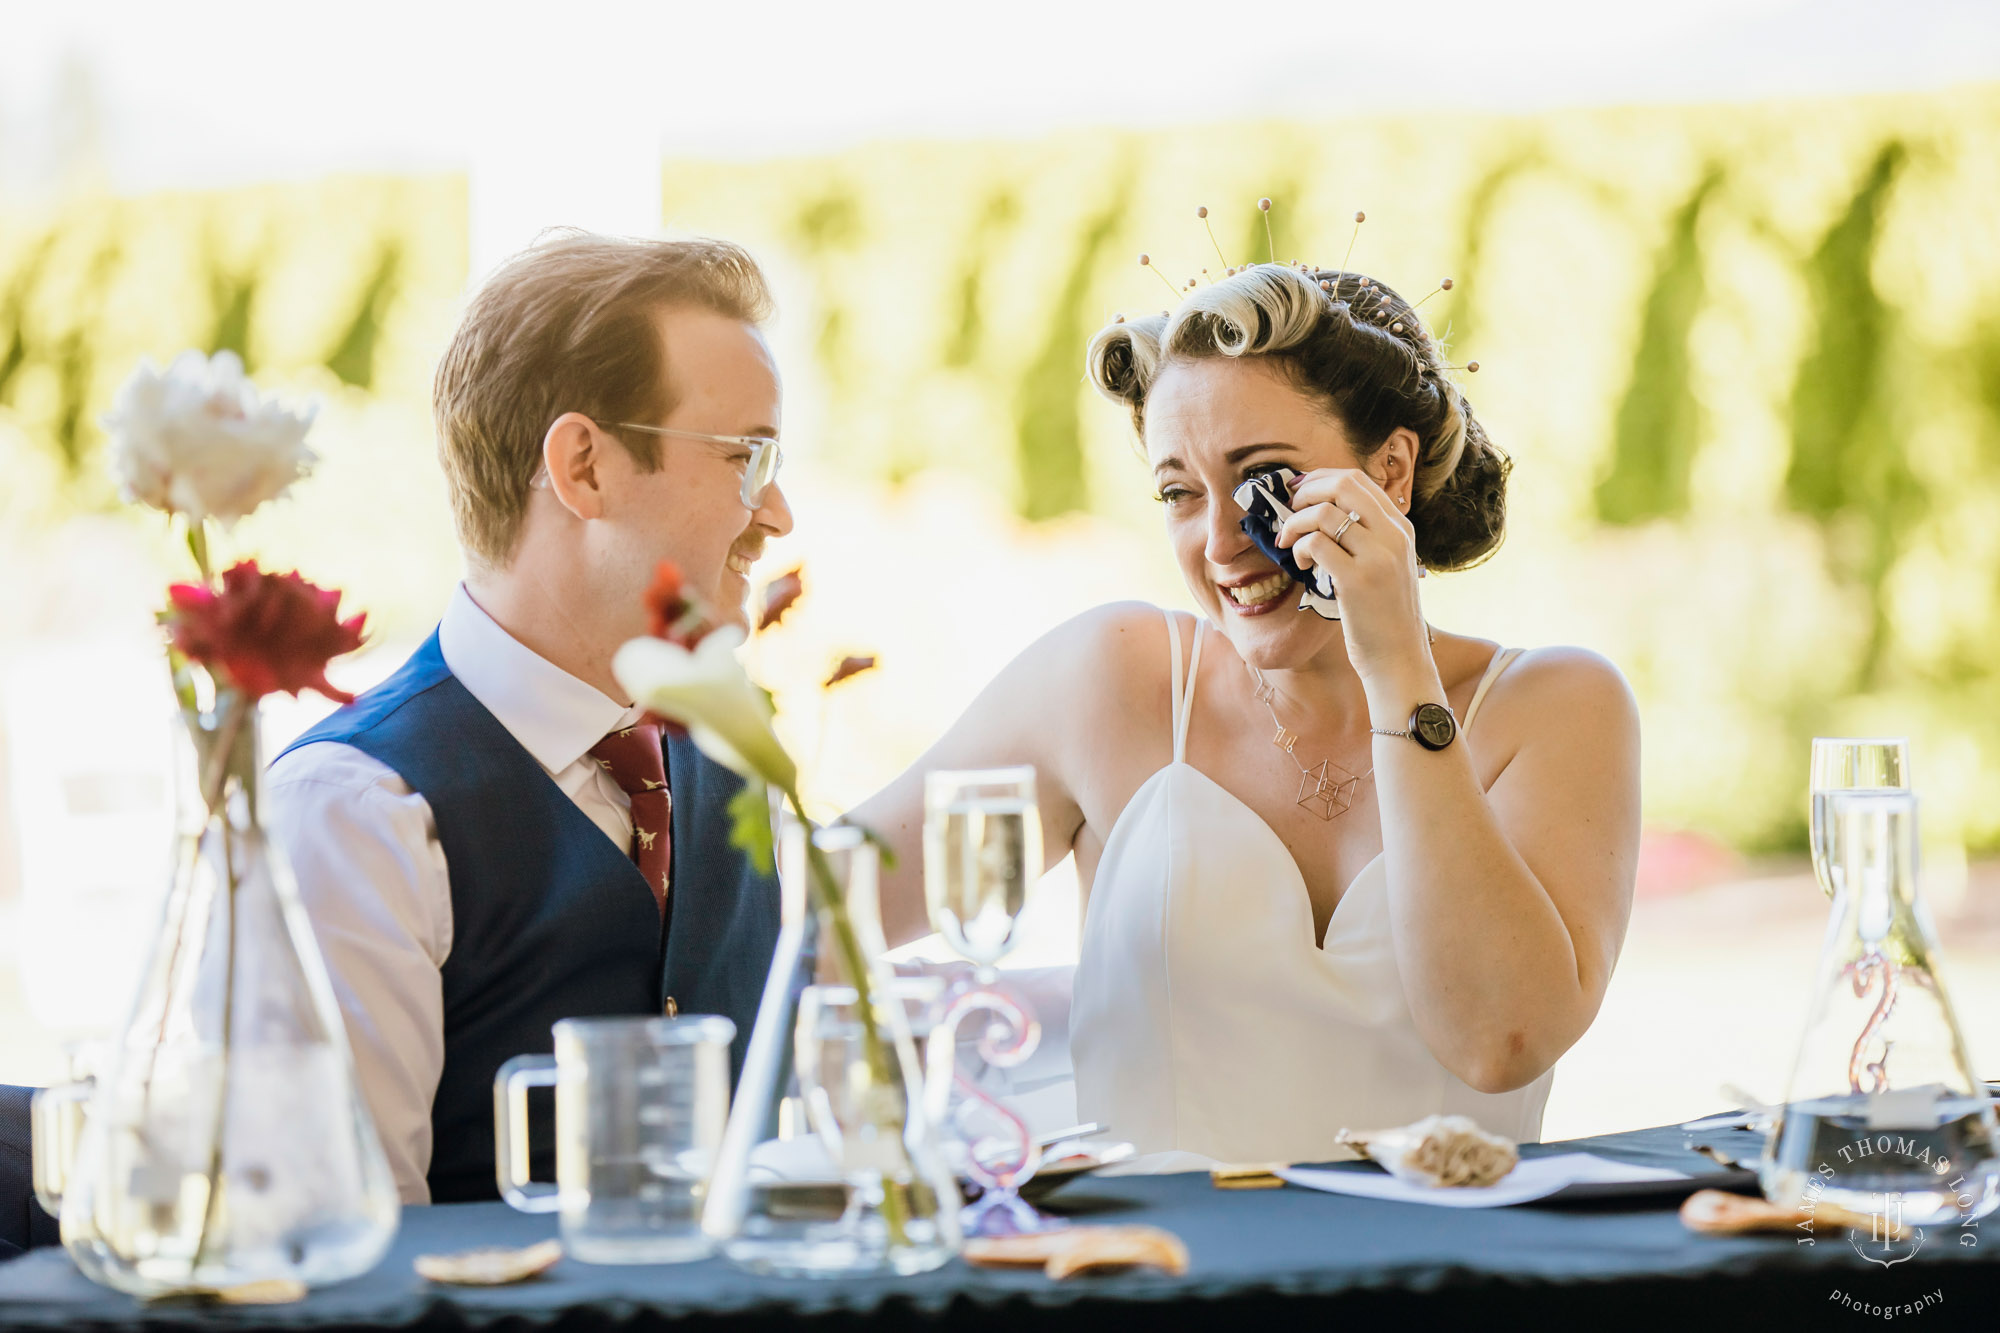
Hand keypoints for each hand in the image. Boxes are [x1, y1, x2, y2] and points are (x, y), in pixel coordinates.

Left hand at [1275, 469, 1431, 682]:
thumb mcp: (1388, 566)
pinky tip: (1301, 566)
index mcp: (1401, 528)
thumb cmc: (1384, 616)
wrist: (1399, 659)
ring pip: (1323, 512)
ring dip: (1295, 523)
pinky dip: (1299, 549)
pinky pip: (1315, 543)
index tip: (1298, 493)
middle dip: (1305, 492)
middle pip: (1341, 484)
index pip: (1357, 480)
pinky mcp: (1357, 579)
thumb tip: (1322, 511)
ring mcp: (1378, 556)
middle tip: (1288, 511)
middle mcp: (1394, 535)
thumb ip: (1368, 537)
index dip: (1319, 479)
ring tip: (1290, 544)